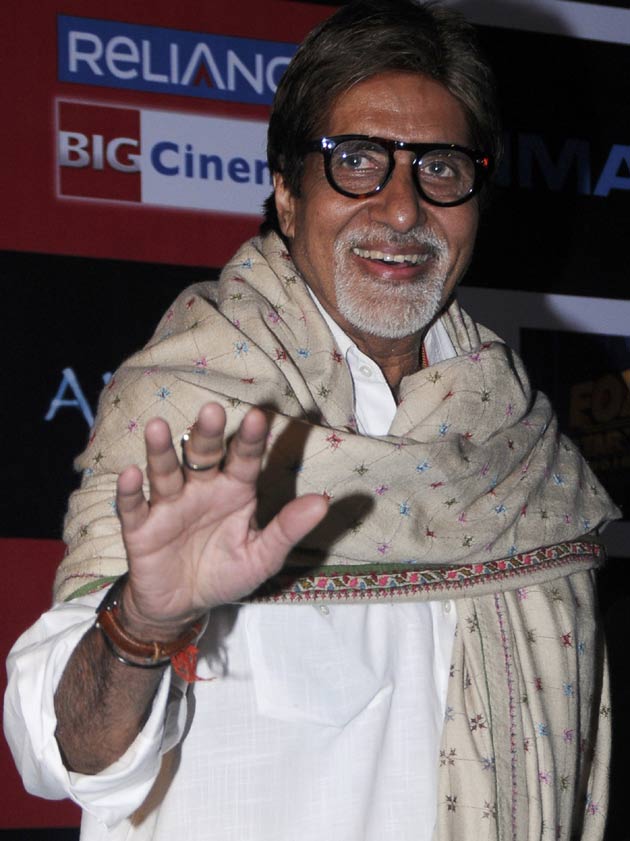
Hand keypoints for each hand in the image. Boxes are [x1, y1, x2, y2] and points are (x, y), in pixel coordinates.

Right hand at [115, 402, 327, 638]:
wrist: (183, 606)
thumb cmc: (226, 572)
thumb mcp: (263, 556)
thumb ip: (288, 528)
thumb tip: (323, 502)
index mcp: (234, 490)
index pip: (243, 459)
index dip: (250, 439)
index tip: (258, 417)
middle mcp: (201, 489)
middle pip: (202, 456)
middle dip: (206, 435)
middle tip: (211, 411)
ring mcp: (168, 505)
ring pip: (164, 472)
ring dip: (161, 451)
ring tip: (159, 428)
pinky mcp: (141, 528)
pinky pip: (133, 507)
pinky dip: (129, 492)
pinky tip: (130, 474)